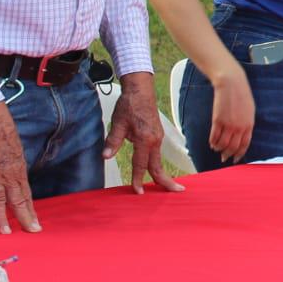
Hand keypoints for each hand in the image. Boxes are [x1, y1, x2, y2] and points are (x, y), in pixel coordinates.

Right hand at [0, 102, 39, 234]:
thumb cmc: (5, 136)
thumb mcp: (17, 153)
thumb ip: (15, 169)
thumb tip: (15, 180)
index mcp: (19, 172)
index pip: (27, 196)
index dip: (31, 211)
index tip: (36, 224)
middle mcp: (10, 176)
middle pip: (18, 201)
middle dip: (25, 218)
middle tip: (30, 231)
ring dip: (2, 218)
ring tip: (5, 232)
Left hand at [104, 73, 186, 191]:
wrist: (141, 90)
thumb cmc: (129, 105)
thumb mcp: (118, 123)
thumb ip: (113, 141)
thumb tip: (106, 157)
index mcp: (145, 139)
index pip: (141, 164)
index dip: (138, 179)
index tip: (138, 191)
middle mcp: (155, 140)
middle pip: (159, 165)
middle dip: (166, 181)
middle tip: (176, 191)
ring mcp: (158, 137)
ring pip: (158, 160)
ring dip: (162, 174)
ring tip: (168, 186)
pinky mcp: (157, 135)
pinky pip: (158, 154)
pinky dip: (157, 165)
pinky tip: (155, 170)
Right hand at [205, 66, 256, 163]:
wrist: (232, 83)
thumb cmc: (242, 95)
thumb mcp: (249, 110)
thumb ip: (246, 123)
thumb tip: (241, 135)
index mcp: (249, 125)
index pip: (244, 145)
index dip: (239, 154)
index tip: (234, 159)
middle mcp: (239, 127)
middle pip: (232, 147)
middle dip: (227, 155)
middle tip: (223, 158)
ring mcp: (228, 124)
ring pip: (222, 144)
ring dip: (218, 149)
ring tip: (216, 148)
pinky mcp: (217, 121)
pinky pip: (214, 137)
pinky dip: (212, 142)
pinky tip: (211, 143)